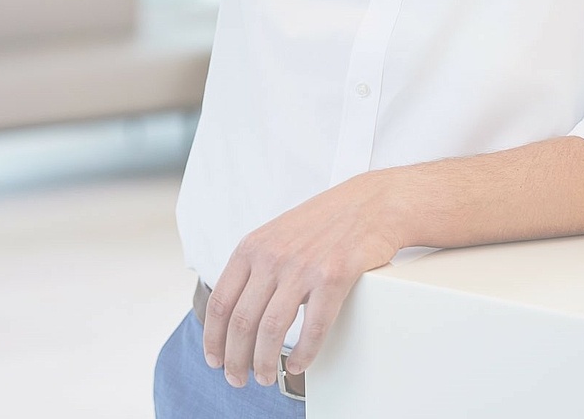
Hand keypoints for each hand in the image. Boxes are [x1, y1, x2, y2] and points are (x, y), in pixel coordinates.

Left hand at [202, 171, 402, 389]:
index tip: (215, 359)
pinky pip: (313, 328)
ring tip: (265, 377)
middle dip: (235, 358)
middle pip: (241, 321)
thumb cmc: (323, 223)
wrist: (370, 204)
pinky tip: (299, 365)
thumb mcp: (276, 235)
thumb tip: (235, 308)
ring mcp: (302, 267)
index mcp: (251, 248)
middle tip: (237, 379)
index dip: (213, 338)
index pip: (220, 302)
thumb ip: (254, 266)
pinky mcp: (334, 277)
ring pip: (271, 329)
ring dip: (264, 362)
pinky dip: (303, 354)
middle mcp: (272, 257)